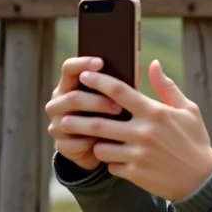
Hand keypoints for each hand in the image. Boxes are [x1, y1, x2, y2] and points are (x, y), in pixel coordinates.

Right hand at [46, 56, 124, 170]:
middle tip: (120, 107)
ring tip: (117, 125)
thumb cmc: (118, 115)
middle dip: (98, 101)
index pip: (69, 68)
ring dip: (95, 122)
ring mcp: (57, 125)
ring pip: (70, 121)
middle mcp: (59, 103)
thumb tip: (154, 64)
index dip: (83, 63)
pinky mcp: (62, 146)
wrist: (110, 148)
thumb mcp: (123, 98)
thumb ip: (129, 83)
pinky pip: (74, 143)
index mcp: (71, 85)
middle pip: (72, 97)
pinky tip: (108, 143)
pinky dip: (92, 143)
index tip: (101, 63)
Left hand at [52, 60, 211, 200]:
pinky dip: (111, 161)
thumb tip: (153, 64)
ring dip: (95, 143)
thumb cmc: (194, 141)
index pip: (118, 91)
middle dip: (78, 118)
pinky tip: (117, 159)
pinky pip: (110, 165)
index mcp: (155, 112)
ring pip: (100, 146)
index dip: (98, 82)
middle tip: (64, 114)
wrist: (202, 180)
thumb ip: (167, 87)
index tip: (84, 76)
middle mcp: (144, 132)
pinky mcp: (134, 173)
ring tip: (95, 140)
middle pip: (98, 122)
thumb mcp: (188, 110)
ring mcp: (138, 154)